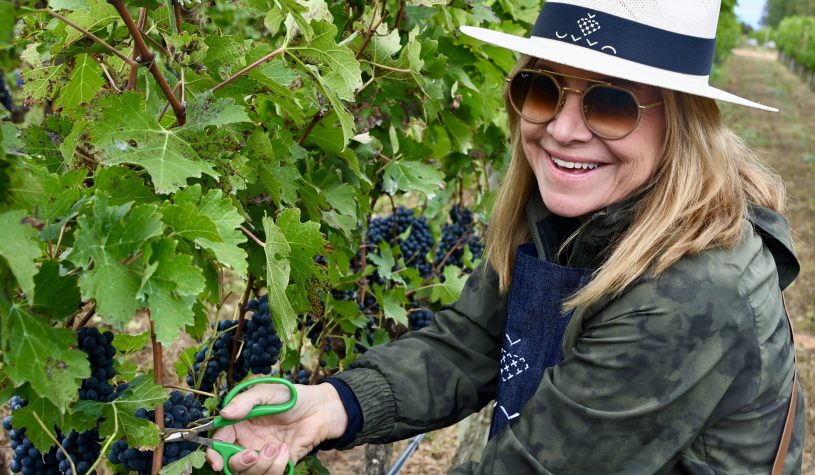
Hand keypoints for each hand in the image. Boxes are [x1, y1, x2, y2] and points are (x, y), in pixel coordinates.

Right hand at [206, 382, 347, 474]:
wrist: (321, 409)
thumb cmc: (293, 397)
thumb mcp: (268, 392)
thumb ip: (245, 401)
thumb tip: (224, 414)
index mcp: (240, 424)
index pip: (219, 442)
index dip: (214, 454)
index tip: (216, 461)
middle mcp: (248, 441)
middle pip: (231, 463)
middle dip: (238, 463)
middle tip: (252, 454)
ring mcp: (263, 454)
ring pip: (250, 472)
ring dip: (262, 463)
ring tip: (276, 446)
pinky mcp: (278, 464)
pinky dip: (277, 466)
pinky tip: (285, 450)